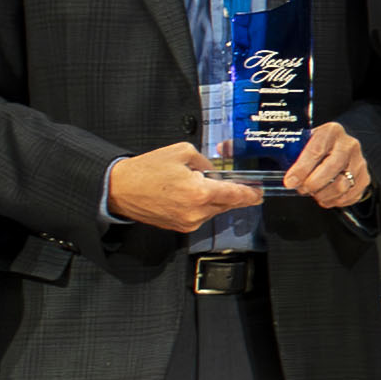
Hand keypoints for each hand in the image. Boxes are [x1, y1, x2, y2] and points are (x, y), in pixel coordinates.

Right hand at [104, 143, 263, 233]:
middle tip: (241, 186)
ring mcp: (188, 222)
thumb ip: (206, 162)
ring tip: (204, 185)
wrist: (120, 189)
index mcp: (199, 192)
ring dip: (216, 200)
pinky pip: (201, 216)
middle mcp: (196, 212)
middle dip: (234, 195)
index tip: (260, 193)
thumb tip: (216, 172)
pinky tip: (194, 194)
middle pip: (227, 204)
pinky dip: (203, 206)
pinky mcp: (180, 227)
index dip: (251, 194)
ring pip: (214, 211)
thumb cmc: (146, 170)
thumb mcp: (182, 152)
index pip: (235, 196)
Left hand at [279, 121, 374, 208]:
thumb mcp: (305, 143)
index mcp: (332, 131)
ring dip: (323, 195)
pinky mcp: (365, 178)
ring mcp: (359, 162)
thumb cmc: (317, 147)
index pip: (316, 151)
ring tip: (314, 194)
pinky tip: (326, 197)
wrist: (337, 148)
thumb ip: (295, 156)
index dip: (301, 169)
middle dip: (312, 184)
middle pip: (331, 169)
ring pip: (341, 185)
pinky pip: (350, 196)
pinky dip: (335, 201)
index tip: (290, 182)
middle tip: (302, 189)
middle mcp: (349, 145)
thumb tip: (289, 179)